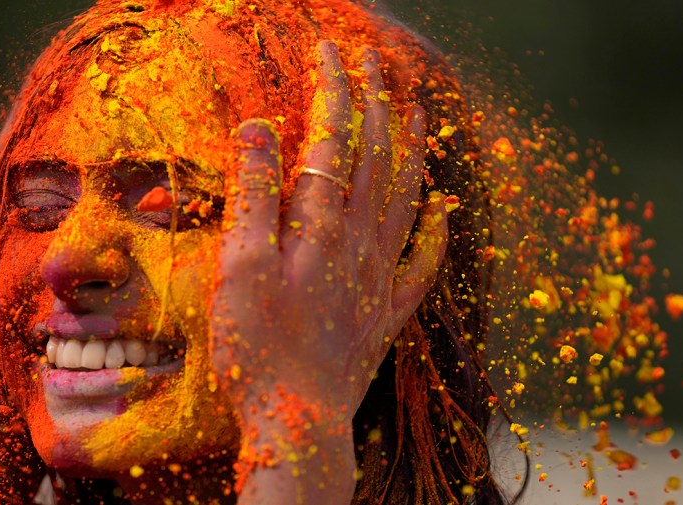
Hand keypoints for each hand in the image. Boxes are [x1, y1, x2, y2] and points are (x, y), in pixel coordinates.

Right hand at [212, 41, 447, 501]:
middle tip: (377, 62)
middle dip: (377, 104)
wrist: (295, 420)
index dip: (333, 91)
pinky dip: (435, 232)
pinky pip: (422, 264)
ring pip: (405, 199)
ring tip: (417, 112)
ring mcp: (377, 278)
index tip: (332, 50)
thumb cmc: (257, 346)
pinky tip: (443, 208)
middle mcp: (357, 243)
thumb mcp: (239, 266)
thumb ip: (254, 195)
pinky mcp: (385, 313)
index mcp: (318, 226)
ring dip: (412, 152)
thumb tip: (261, 127)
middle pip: (376, 159)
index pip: (333, 141)